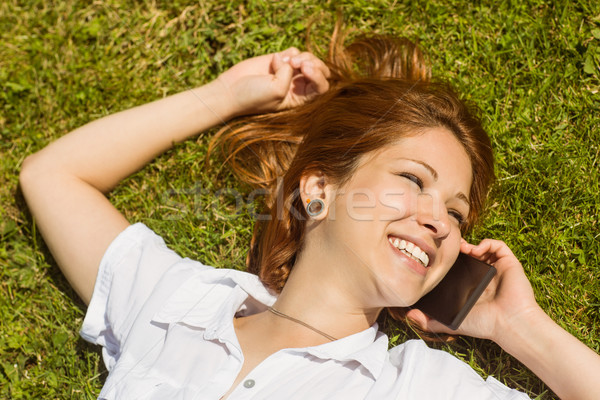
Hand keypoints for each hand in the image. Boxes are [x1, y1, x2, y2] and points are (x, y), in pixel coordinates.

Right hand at [217, 47, 330, 115]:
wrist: (230, 90)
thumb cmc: (253, 97)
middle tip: (300, 63)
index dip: (318, 75)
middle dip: (313, 63)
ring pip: (308, 58)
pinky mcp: (279, 61)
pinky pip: (294, 52)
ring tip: (287, 61)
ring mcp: (289, 73)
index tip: (305, 69)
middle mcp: (298, 87)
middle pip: (319, 71)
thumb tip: (290, 59)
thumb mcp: (277, 91)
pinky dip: (288, 53)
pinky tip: (274, 59)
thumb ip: (289, 75)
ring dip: (301, 57)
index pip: (322, 87)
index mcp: (300, 100)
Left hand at [407, 239, 541, 341]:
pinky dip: (487, 242)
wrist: (508, 322)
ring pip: (483, 248)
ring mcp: (497, 269)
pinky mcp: (508, 263)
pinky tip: (476, 249)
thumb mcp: (452, 322)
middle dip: (458, 248)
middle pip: (470, 255)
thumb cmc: (483, 324)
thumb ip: (431, 321)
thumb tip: (409, 316)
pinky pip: (498, 246)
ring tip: (461, 248)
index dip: (449, 260)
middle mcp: (485, 276)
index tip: (438, 256)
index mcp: (473, 286)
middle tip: (447, 247)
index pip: (460, 268)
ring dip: (471, 245)